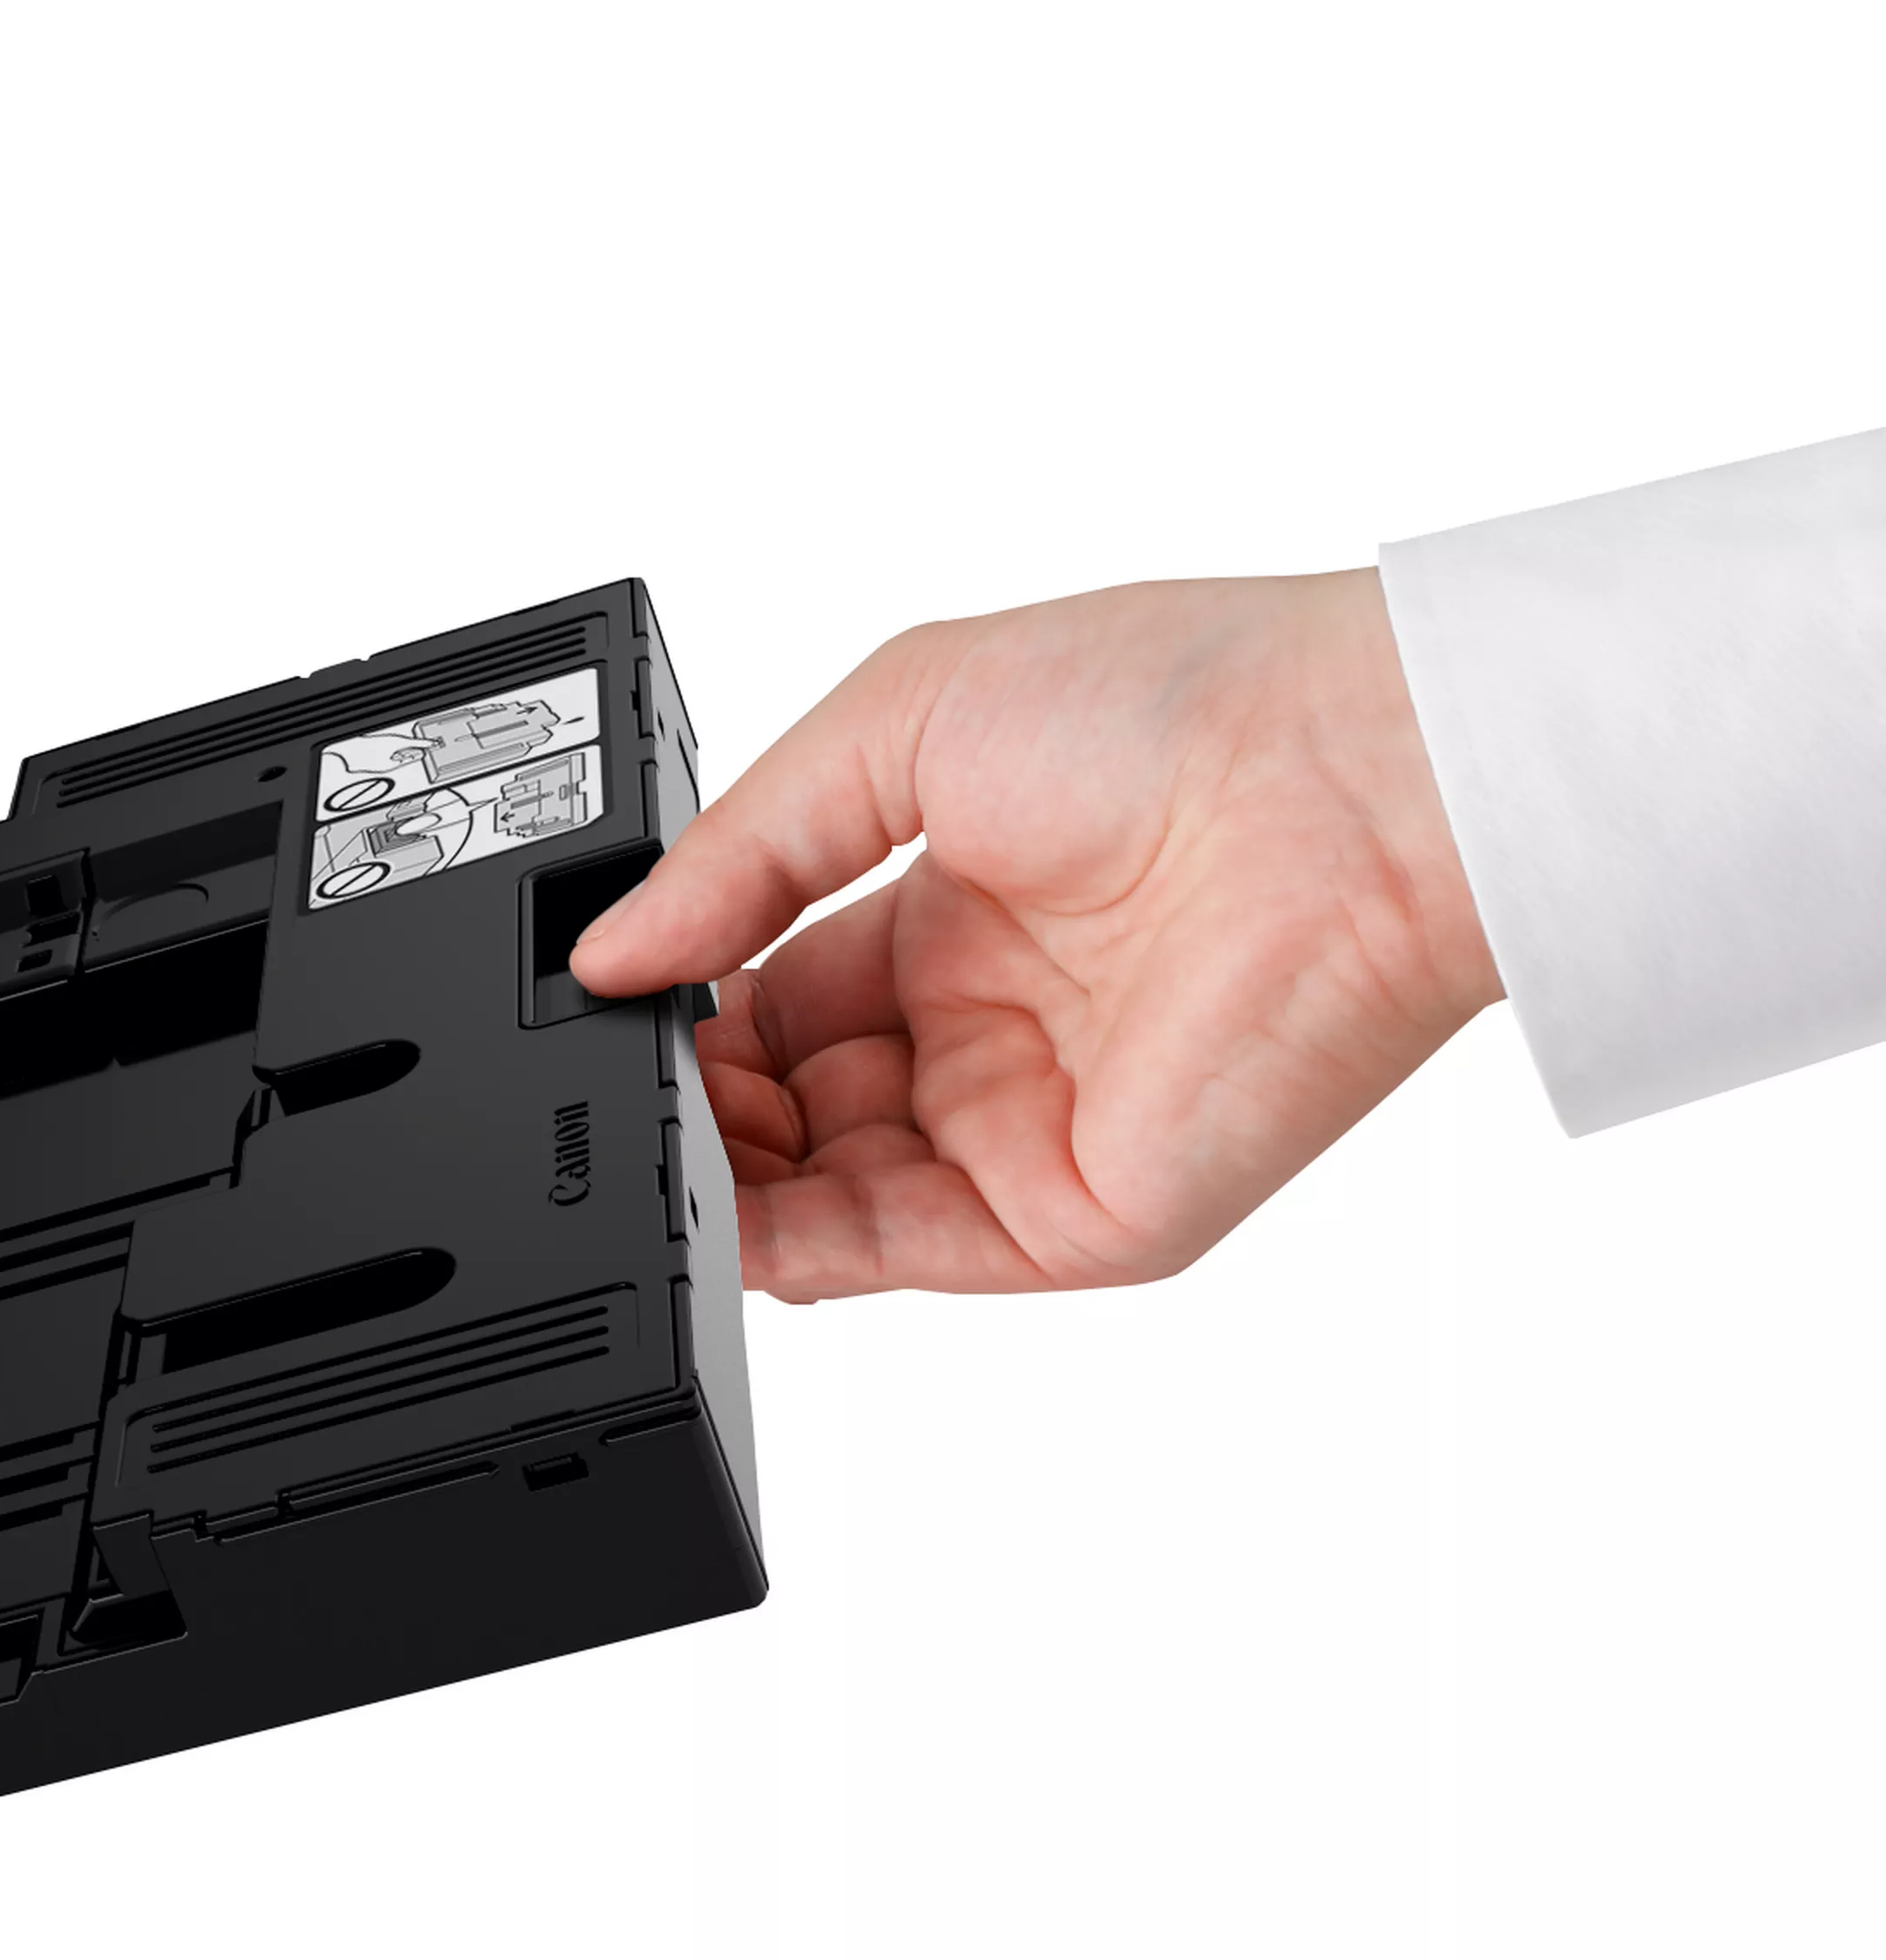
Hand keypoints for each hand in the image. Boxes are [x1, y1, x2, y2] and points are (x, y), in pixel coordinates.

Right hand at [568, 570, 1500, 1298]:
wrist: (1360, 776)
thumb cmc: (1183, 702)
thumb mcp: (899, 721)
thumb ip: (741, 848)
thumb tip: (608, 948)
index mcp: (953, 914)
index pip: (775, 1004)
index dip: (683, 1013)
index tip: (600, 1006)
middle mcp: (990, 1032)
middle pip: (786, 1112)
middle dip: (687, 1104)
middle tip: (604, 1080)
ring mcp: (1030, 1130)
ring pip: (822, 1199)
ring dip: (719, 1179)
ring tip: (639, 1135)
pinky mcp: (1077, 1217)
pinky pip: (898, 1257)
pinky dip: (788, 1249)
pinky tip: (710, 1208)